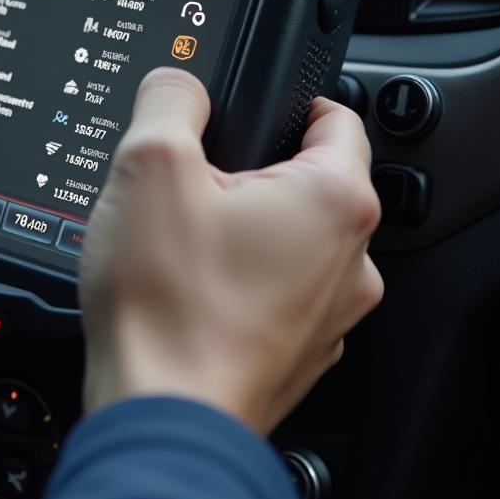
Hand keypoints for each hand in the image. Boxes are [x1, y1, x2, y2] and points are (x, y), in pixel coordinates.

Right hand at [79, 67, 382, 435]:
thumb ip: (170, 99)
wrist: (158, 415)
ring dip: (238, 228)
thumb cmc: (168, 304)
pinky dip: (234, 278)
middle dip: (243, 171)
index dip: (283, 99)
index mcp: (333, 202)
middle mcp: (349, 260)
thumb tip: (177, 83)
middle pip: (302, 180)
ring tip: (176, 243)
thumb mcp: (150, 164)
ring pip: (284, 238)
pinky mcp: (294, 350)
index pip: (336, 115)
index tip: (246, 110)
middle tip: (186, 186)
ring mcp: (326, 314)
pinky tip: (183, 287)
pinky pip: (270, 290)